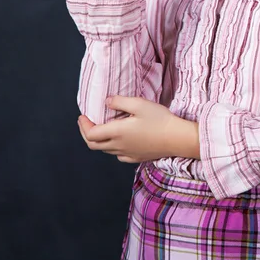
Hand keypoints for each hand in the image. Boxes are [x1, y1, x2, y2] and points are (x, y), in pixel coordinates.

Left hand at [77, 96, 199, 162]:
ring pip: (105, 150)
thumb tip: (106, 102)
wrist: (177, 138)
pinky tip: (117, 141)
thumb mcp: (138, 104)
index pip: (91, 134)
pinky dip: (111, 148)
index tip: (82, 116)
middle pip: (94, 145)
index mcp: (117, 132)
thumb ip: (119, 102)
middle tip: (86, 122)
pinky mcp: (136, 158)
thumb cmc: (159, 119)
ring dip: (98, 140)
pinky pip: (117, 155)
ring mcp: (127, 154)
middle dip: (86, 133)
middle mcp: (119, 146)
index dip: (83, 125)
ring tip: (100, 128)